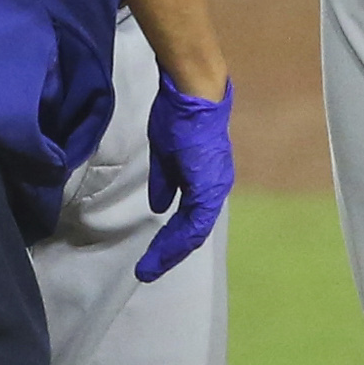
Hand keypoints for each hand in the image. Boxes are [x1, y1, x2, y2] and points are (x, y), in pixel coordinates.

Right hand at [136, 73, 235, 282]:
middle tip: (147, 271)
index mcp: (206, 179)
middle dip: (169, 252)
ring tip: (150, 267)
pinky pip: (195, 222)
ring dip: (170, 250)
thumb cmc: (178, 117)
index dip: (171, 239)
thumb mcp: (166, 155)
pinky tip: (162, 251)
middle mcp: (215, 186)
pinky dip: (176, 239)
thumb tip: (159, 206)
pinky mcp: (208, 185)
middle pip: (193, 231)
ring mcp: (214, 187)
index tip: (151, 256)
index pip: (191, 218)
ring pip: (194, 231)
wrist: (192, 94)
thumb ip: (165, 182)